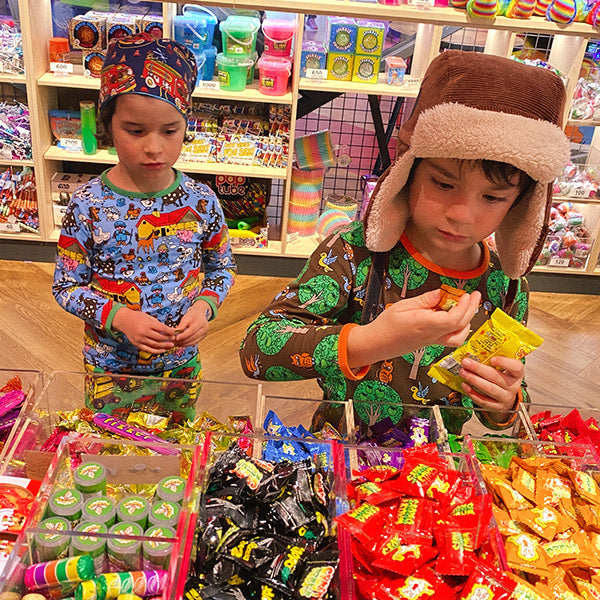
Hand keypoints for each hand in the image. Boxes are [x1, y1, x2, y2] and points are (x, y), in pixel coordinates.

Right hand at [112, 308, 175, 353]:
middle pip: (159, 337)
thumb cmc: (138, 317)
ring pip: (155, 345)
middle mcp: (143, 332)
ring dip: (164, 346)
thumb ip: (158, 325)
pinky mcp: (137, 344)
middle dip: (168, 339)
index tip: (174, 332)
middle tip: (174, 339)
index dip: (170, 331)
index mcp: (147, 324)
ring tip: (171, 345)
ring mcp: (140, 339)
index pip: (162, 328)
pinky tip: (163, 350)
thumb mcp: (149, 318)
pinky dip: (156, 351)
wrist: (124, 320)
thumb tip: (169, 331)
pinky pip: (148, 349)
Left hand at [174, 300, 210, 346]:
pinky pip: (193, 343)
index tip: (176, 338)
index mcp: (200, 323)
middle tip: (173, 342)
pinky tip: (180, 344)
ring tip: (175, 344)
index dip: (183, 335)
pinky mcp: (202, 338)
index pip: (191, 331)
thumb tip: (175, 333)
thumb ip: (181, 326)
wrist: (199, 313)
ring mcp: (204, 334)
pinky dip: (186, 344)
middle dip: (182, 341)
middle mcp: (204, 329)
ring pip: (192, 342)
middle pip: (192, 338)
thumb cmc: (192, 315)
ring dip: (183, 344)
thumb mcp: (185, 318)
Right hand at [347, 289, 480, 367]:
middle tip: (474, 296)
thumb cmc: (386, 325)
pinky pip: (451, 339)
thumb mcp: (402, 305)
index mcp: (426, 324)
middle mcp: (432, 335)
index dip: (464, 306)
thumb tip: (440, 294)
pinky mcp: (430, 343)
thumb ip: (424, 300)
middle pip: (460, 326)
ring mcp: (433, 341)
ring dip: (467, 322)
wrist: (376, 343)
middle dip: (471, 309)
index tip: (466, 294)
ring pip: (459, 337)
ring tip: (467, 307)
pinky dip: (459, 330)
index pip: (454, 318)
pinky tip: (456, 319)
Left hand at [459, 356, 523, 417]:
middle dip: (478, 369)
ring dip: (473, 380)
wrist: (506, 395)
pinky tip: (465, 385)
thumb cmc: (502, 376)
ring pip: (489, 389)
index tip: (492, 359)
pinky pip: (484, 401)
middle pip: (496, 377)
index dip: (504, 362)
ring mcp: (506, 397)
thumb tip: (474, 349)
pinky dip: (472, 393)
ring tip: (463, 372)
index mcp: (516, 373)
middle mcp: (513, 386)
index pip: (516, 367)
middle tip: (466, 362)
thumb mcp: (503, 367)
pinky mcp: (497, 406)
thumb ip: (493, 358)